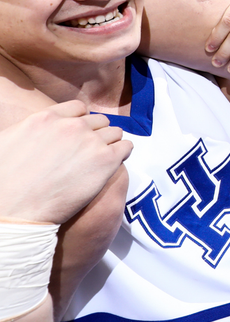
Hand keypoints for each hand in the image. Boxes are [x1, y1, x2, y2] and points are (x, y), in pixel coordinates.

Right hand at [0, 102, 130, 224]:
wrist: (15, 212)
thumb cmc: (5, 184)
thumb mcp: (7, 142)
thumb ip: (27, 128)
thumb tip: (32, 127)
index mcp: (46, 118)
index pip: (79, 109)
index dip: (81, 122)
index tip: (80, 135)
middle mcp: (71, 126)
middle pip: (99, 121)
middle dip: (96, 134)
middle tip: (89, 152)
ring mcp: (91, 142)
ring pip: (114, 133)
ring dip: (110, 144)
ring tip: (101, 160)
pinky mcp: (106, 160)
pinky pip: (126, 147)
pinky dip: (123, 153)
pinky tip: (113, 164)